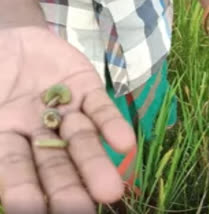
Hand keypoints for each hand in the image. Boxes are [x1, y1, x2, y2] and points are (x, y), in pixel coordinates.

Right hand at [0, 27, 135, 213]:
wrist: (11, 38)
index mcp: (7, 139)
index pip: (16, 171)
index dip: (25, 192)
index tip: (35, 213)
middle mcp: (40, 132)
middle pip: (56, 163)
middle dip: (69, 187)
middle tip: (84, 211)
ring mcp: (66, 112)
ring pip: (82, 140)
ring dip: (96, 163)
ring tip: (111, 190)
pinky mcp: (87, 89)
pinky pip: (101, 108)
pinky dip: (112, 125)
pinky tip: (125, 143)